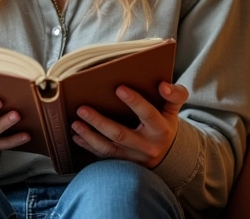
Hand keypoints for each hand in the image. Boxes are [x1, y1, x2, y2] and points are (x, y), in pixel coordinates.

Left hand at [70, 82, 188, 168]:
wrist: (167, 153)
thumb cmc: (165, 122)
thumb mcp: (173, 108)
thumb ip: (175, 94)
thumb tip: (163, 85)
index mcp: (161, 129)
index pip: (148, 114)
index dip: (135, 102)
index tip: (119, 88)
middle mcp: (147, 146)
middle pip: (121, 134)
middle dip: (99, 121)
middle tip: (82, 108)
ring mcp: (134, 158)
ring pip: (109, 148)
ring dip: (89, 136)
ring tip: (75, 123)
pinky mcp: (124, 164)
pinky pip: (104, 157)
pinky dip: (89, 147)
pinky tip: (77, 136)